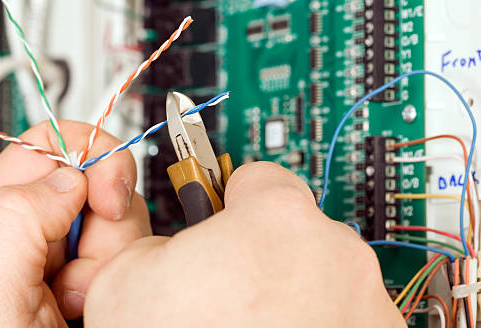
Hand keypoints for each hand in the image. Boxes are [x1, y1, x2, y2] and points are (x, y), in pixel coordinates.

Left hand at [0, 121, 150, 325]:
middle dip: (101, 221)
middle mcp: (22, 244)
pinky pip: (133, 256)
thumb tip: (67, 180)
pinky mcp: (100, 287)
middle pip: (85, 183)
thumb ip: (10, 224)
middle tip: (83, 276)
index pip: (35, 153)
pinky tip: (102, 309)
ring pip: (116, 220)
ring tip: (87, 304)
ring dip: (115, 257)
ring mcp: (63, 268)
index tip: (102, 194)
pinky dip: (129, 279)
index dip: (79, 155)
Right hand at [85, 162, 404, 327]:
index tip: (222, 218)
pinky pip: (342, 317)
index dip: (228, 201)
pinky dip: (315, 326)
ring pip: (319, 275)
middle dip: (258, 254)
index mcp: (276, 218)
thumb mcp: (124, 281)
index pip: (257, 176)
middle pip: (291, 229)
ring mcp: (365, 306)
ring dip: (290, 294)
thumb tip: (167, 246)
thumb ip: (152, 238)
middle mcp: (335, 254)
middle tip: (224, 294)